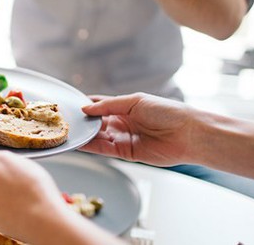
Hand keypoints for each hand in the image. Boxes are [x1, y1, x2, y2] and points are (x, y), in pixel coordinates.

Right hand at [80, 92, 196, 165]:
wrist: (188, 134)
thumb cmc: (167, 112)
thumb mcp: (135, 101)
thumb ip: (108, 105)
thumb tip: (86, 108)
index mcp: (124, 107)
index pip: (99, 105)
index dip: (85, 105)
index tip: (70, 105)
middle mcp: (122, 122)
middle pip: (96, 122)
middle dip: (82, 122)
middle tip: (65, 121)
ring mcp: (123, 138)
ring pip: (97, 136)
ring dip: (84, 135)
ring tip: (69, 132)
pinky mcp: (126, 153)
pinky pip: (104, 149)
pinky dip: (91, 146)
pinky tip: (80, 143)